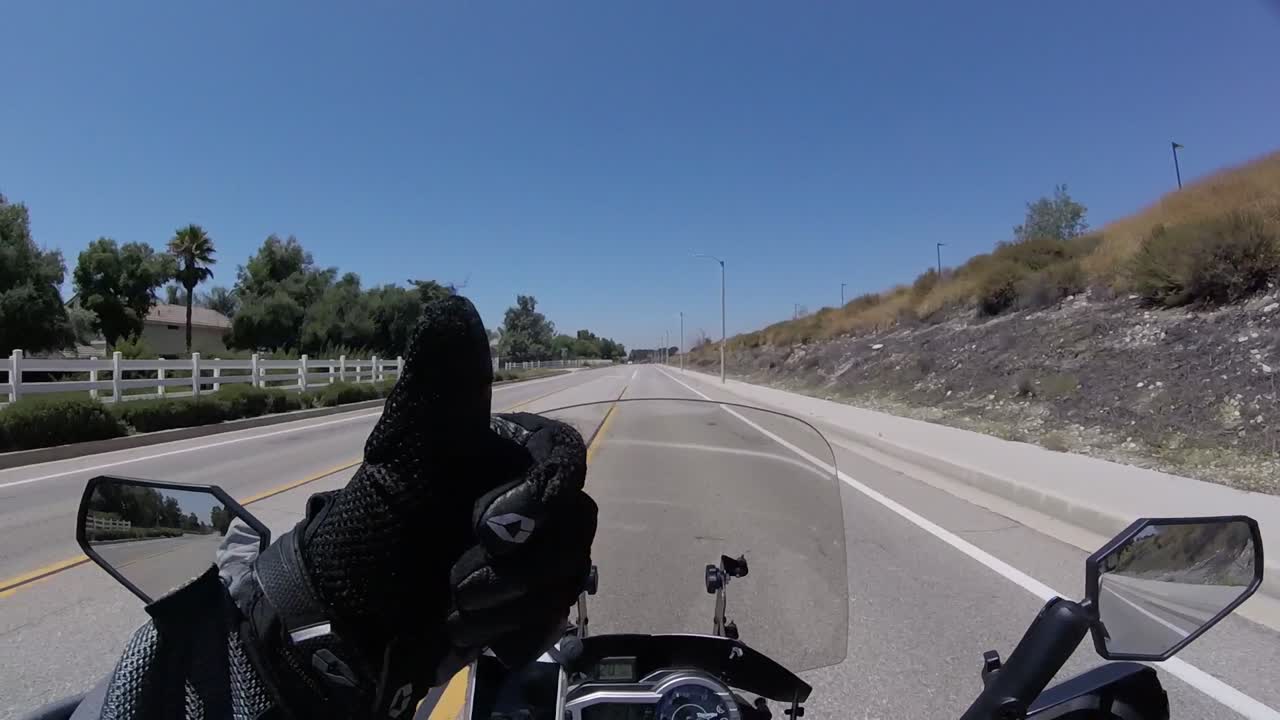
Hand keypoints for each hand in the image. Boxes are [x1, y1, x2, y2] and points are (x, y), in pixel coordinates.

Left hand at [241, 296, 595, 718]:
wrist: (346, 620)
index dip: (539, 497)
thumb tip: (451, 300)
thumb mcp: (405, 453)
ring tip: (454, 613)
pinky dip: (517, 632)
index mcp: (506, 452)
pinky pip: (558, 615)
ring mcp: (532, 553)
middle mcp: (528, 497)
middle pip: (576, 524)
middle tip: (457, 588)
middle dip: (519, 567)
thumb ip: (441, 385)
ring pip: (569, 573)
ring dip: (511, 602)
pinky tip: (475, 635)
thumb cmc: (374, 528)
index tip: (487, 527)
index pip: (565, 459)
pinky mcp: (528, 604)